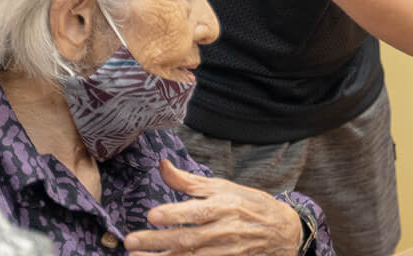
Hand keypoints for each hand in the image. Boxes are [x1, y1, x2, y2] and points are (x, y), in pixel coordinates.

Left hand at [124, 160, 303, 255]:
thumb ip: (189, 181)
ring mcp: (224, 252)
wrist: (281, 231)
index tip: (152, 214)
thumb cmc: (248, 205)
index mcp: (224, 206)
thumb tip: (162, 165)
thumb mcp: (223, 187)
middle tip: (131, 239)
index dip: (175, 213)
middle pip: (188, 238)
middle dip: (158, 240)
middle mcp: (224, 230)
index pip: (198, 211)